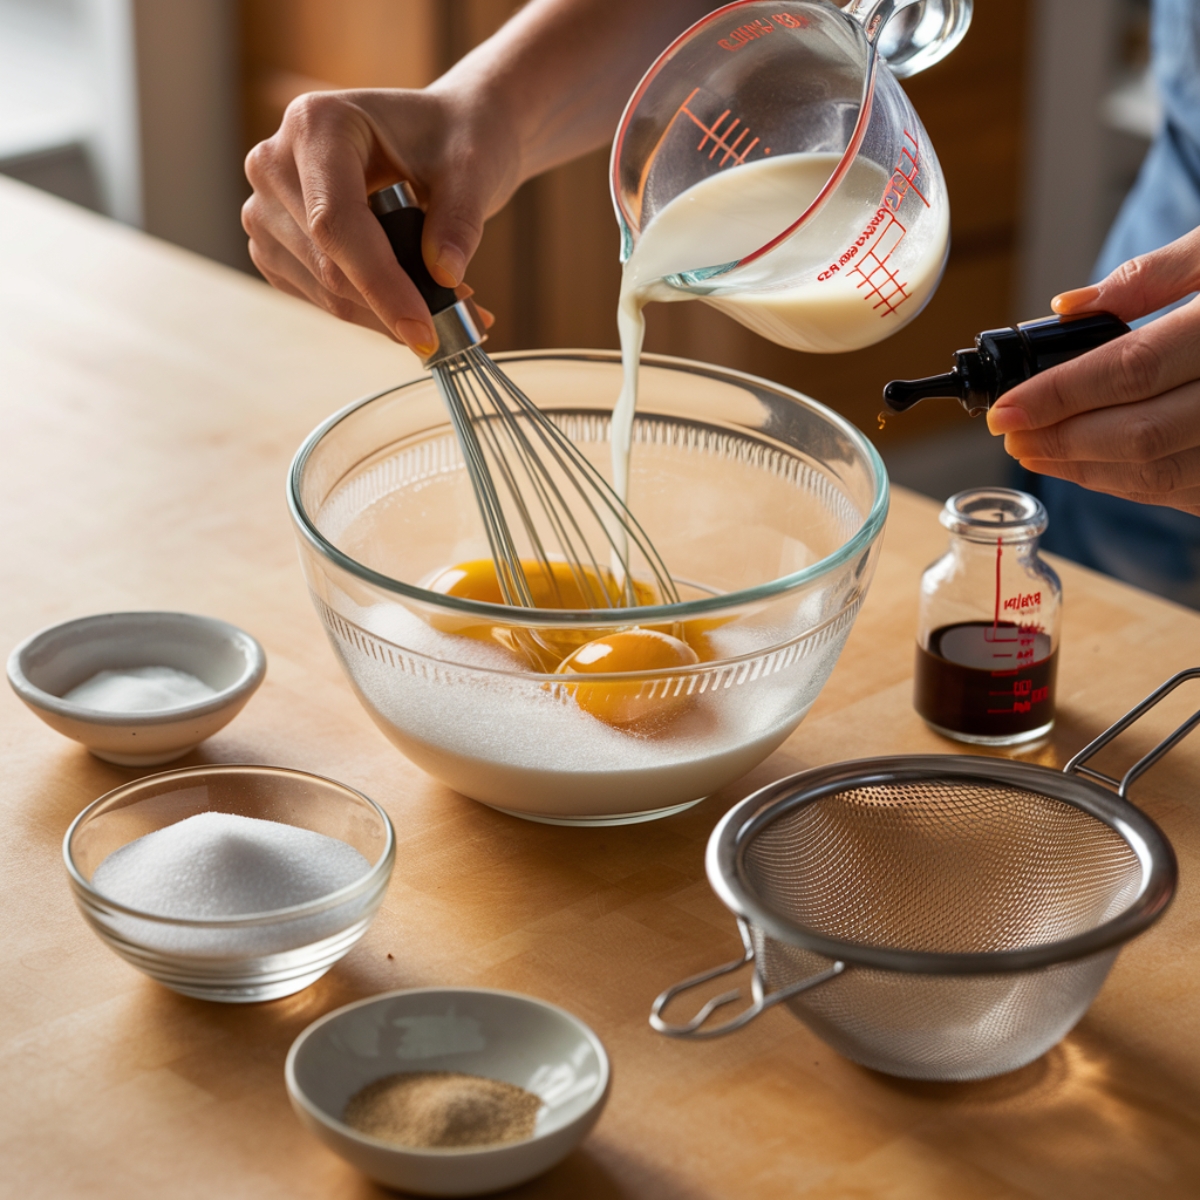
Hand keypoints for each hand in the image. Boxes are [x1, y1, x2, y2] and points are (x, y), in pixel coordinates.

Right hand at [242, 86, 514, 354]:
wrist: (440, 136)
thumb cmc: (453, 137)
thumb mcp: (472, 168)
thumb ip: (459, 219)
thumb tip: (444, 275)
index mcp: (317, 124)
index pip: (335, 221)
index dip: (379, 282)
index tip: (425, 329)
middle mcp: (276, 164)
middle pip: (326, 264)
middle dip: (396, 304)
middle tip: (465, 315)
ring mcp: (268, 208)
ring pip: (324, 292)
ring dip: (389, 314)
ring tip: (449, 303)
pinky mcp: (278, 247)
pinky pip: (322, 299)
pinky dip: (373, 312)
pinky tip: (413, 299)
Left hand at [987, 225, 1199, 514]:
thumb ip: (1154, 276)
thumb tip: (1067, 307)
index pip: (1133, 369)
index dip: (1058, 395)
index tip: (1003, 409)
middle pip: (1141, 434)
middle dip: (1061, 440)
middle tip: (1010, 434)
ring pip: (1162, 473)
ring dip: (1087, 469)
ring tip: (1037, 450)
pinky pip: (1187, 489)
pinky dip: (1131, 482)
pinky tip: (1092, 466)